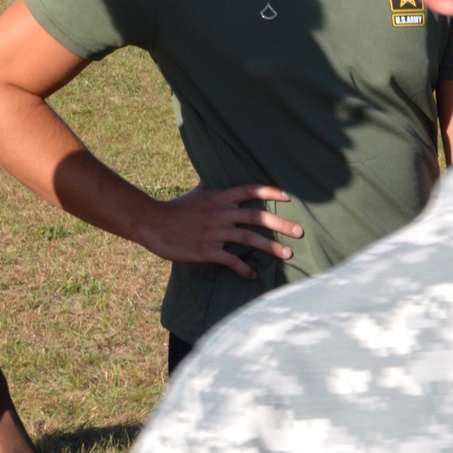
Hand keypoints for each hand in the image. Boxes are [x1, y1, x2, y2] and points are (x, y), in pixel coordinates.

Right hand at [141, 182, 302, 276]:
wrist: (152, 223)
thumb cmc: (175, 209)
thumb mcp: (196, 194)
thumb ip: (211, 187)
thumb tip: (216, 177)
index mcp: (219, 198)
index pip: (249, 190)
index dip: (270, 191)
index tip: (289, 196)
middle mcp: (220, 214)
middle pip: (257, 216)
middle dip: (281, 224)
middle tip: (300, 231)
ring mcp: (214, 232)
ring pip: (249, 238)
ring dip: (270, 247)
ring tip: (287, 254)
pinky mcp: (206, 250)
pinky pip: (230, 260)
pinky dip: (243, 268)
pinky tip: (253, 275)